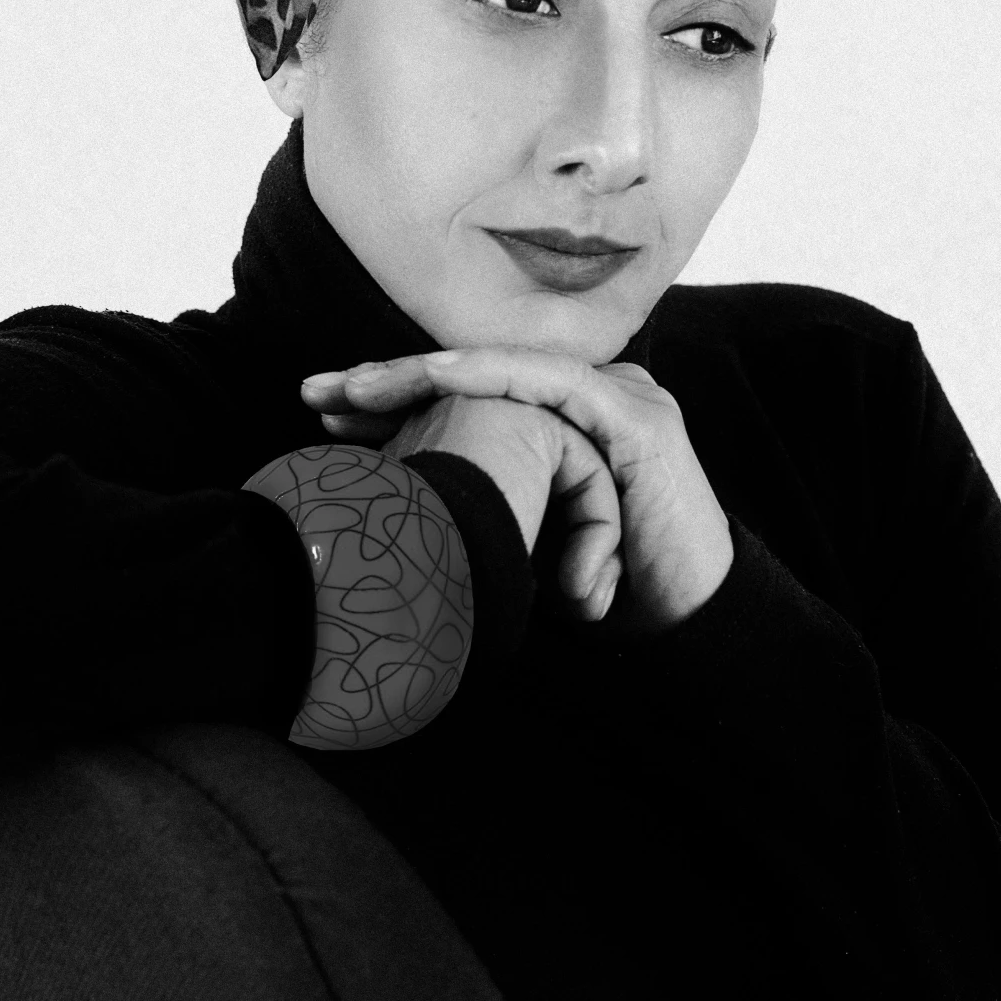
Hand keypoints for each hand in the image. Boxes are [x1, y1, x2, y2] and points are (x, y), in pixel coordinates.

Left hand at [305, 350, 734, 635]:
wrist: (686, 631)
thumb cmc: (602, 595)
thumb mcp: (521, 546)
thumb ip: (475, 517)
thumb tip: (382, 527)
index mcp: (558, 422)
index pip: (465, 395)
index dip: (392, 398)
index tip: (320, 416)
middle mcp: (587, 397)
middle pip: (475, 373)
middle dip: (390, 378)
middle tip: (314, 392)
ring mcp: (617, 399)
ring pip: (504, 369)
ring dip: (425, 372)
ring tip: (359, 385)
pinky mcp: (636, 420)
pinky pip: (554, 382)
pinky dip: (493, 375)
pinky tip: (439, 374)